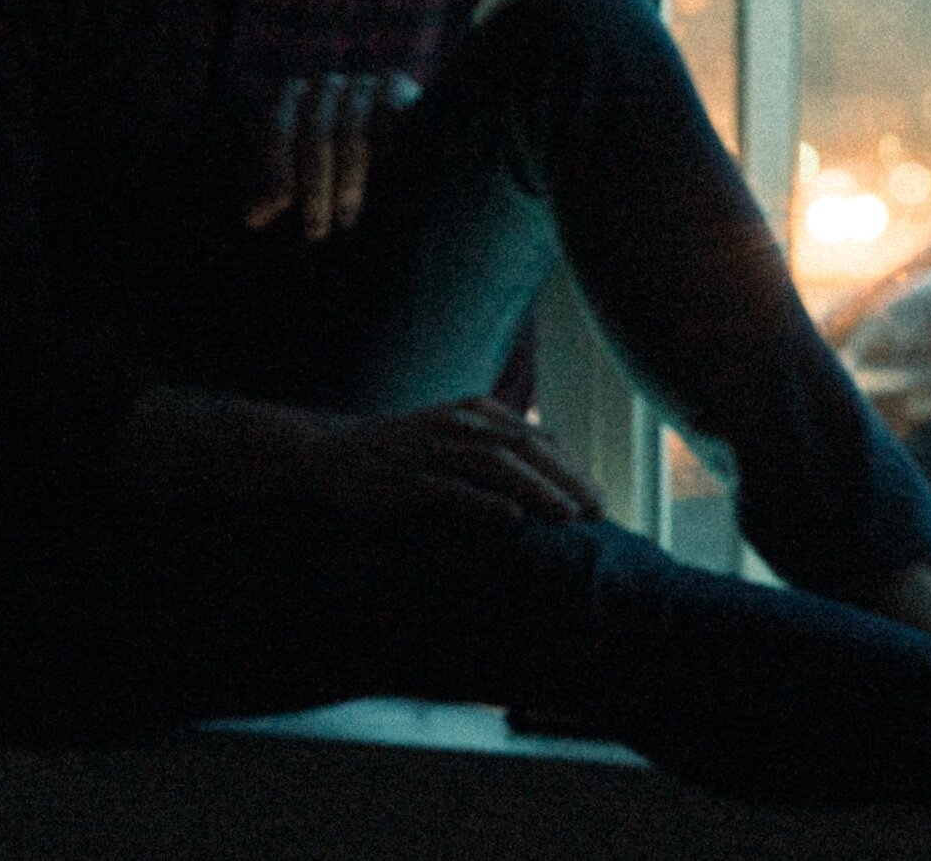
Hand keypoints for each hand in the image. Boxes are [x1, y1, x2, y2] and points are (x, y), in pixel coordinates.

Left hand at [244, 70, 420, 239]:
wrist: (398, 136)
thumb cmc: (334, 160)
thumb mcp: (301, 172)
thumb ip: (279, 188)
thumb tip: (253, 220)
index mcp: (291, 97)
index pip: (279, 130)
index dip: (276, 170)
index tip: (278, 208)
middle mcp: (324, 85)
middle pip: (316, 134)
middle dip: (314, 186)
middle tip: (315, 230)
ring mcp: (362, 83)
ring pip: (353, 132)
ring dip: (348, 181)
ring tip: (346, 219)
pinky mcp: (396, 85)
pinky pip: (388, 120)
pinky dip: (385, 151)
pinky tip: (385, 182)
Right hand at [304, 397, 606, 527]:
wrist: (332, 453)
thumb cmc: (404, 452)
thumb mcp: (454, 438)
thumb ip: (496, 448)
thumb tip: (550, 479)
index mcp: (476, 412)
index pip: (538, 439)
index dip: (571, 468)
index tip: (598, 499)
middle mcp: (459, 425)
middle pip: (526, 449)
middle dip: (566, 480)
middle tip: (598, 511)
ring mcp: (432, 451)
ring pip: (496, 466)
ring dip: (537, 490)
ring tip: (568, 515)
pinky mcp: (406, 481)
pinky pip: (452, 490)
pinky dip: (484, 502)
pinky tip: (512, 518)